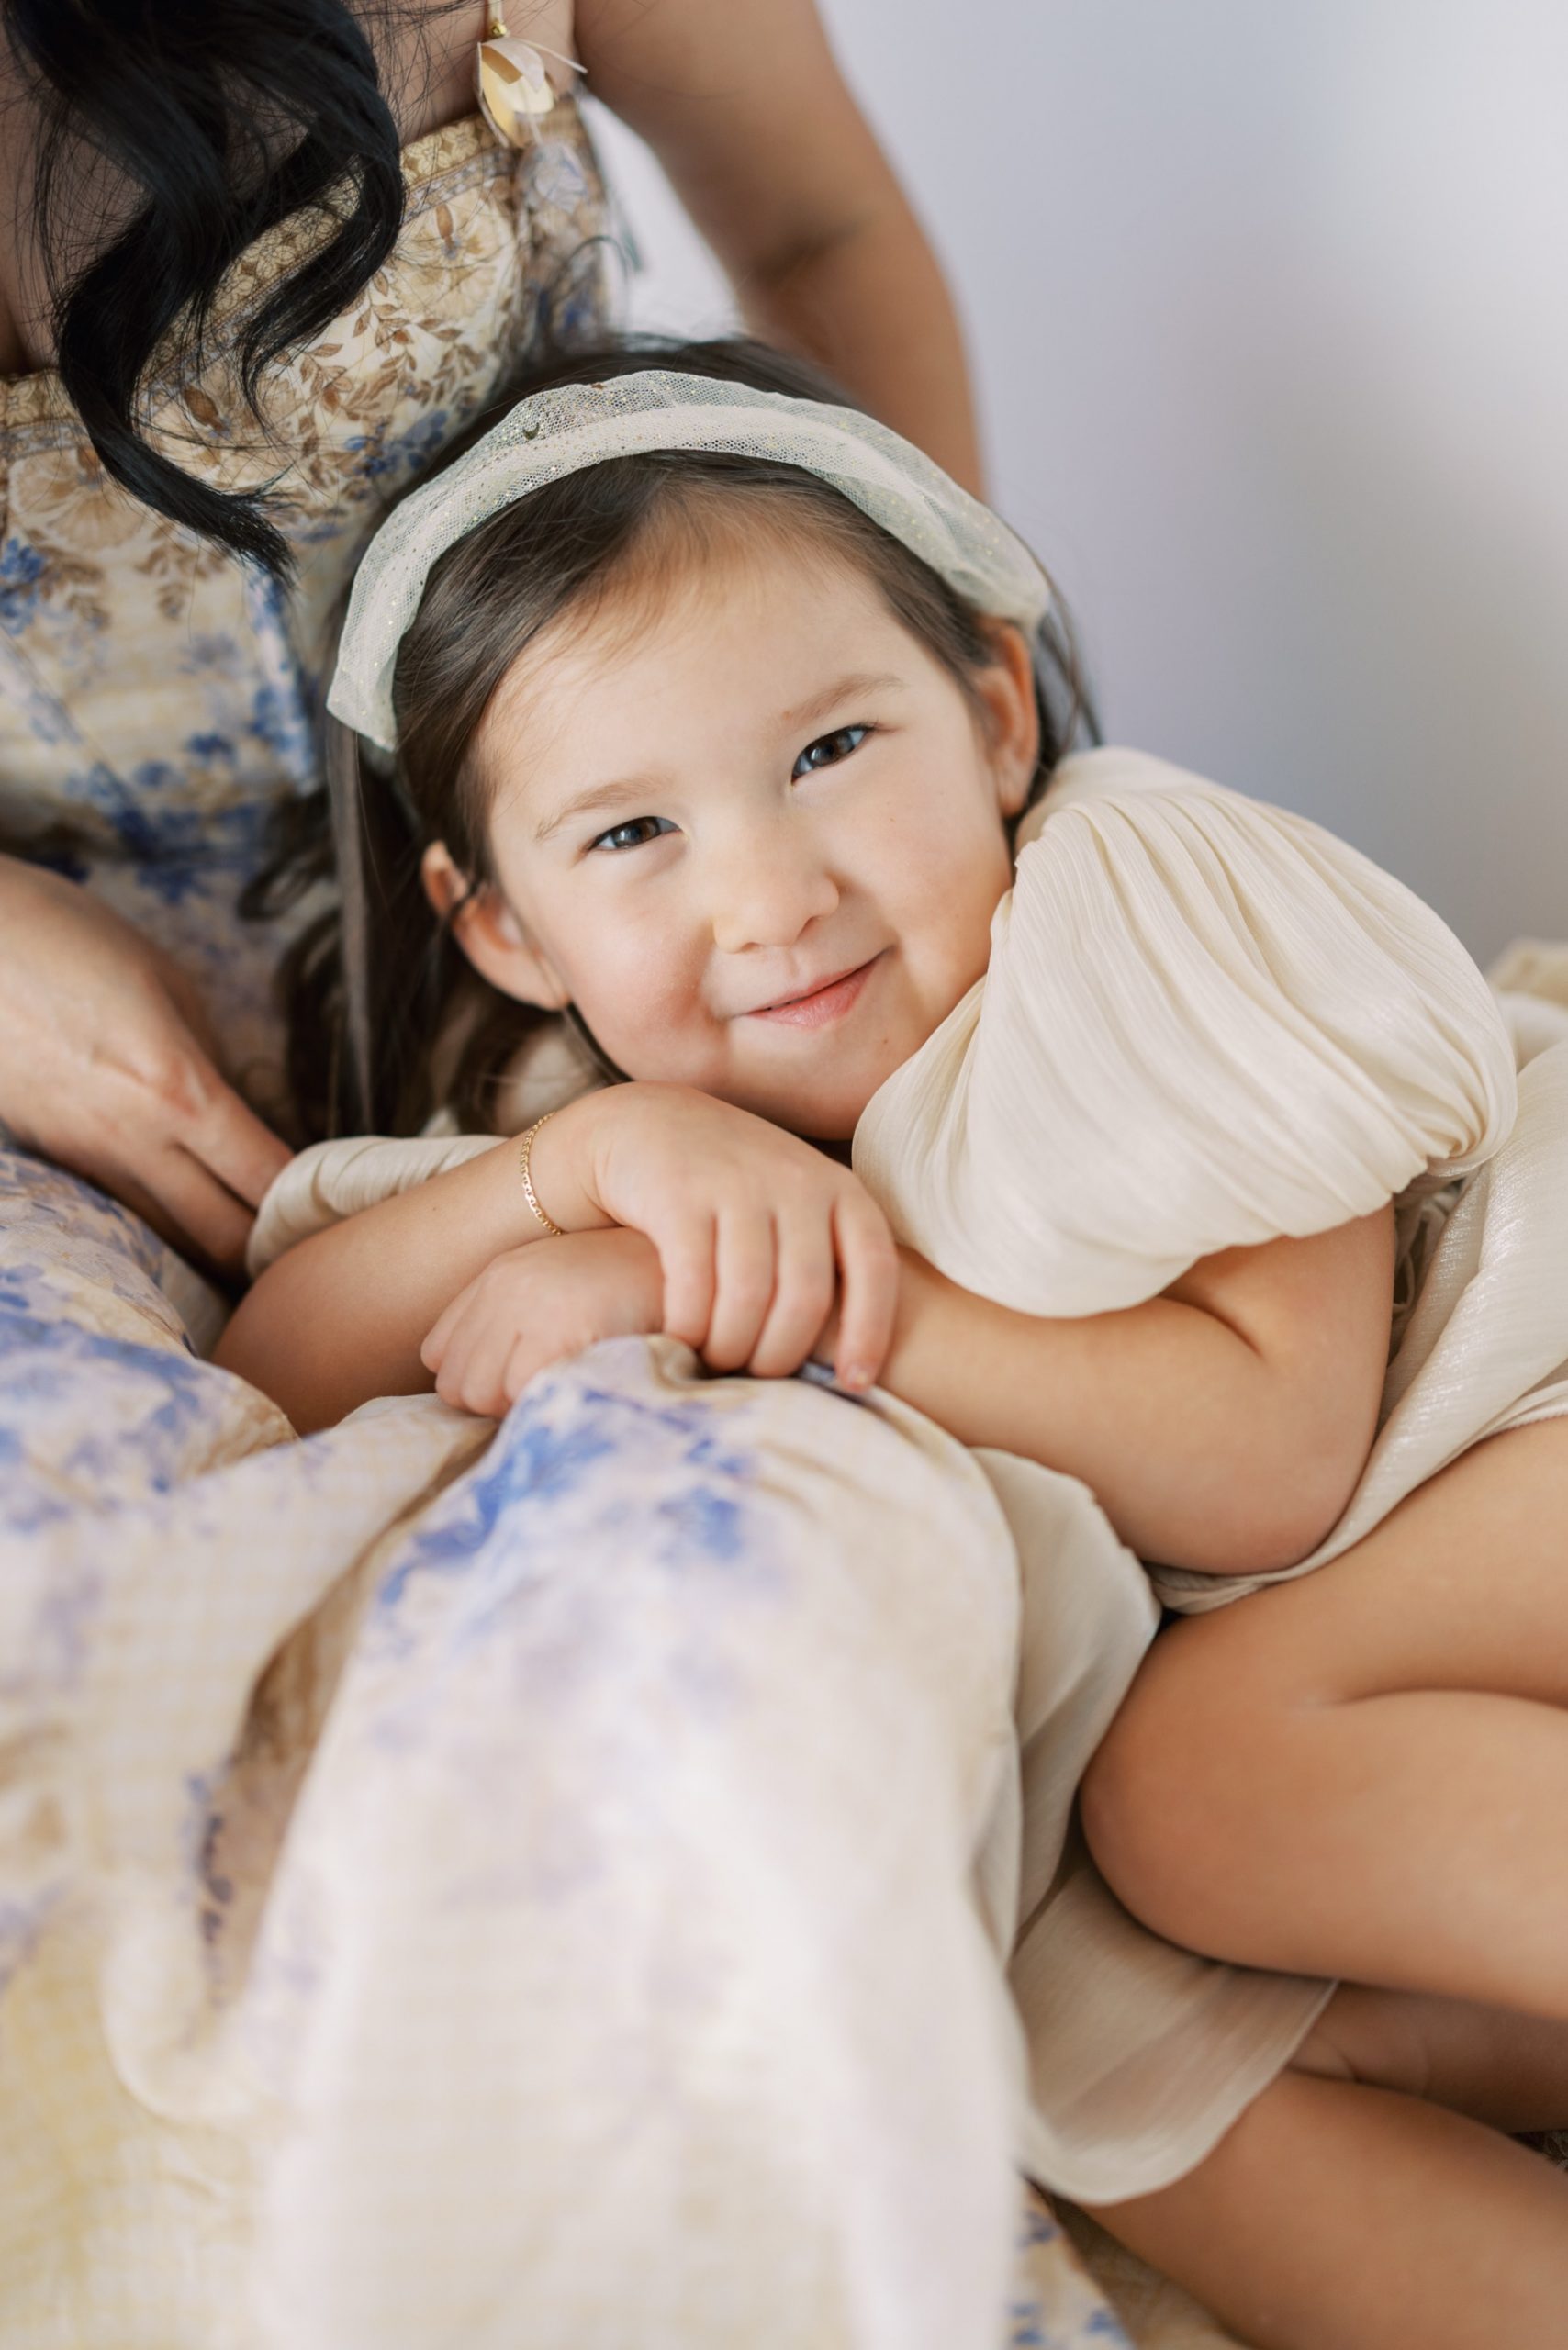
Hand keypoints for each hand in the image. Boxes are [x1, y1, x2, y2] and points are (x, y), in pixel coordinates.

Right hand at [0, 856, 290, 1274]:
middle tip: (308, 1251)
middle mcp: (133, 1140)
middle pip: (220, 1241)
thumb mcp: (162, 979)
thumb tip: (234, 1104)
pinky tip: (185, 1209)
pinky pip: (120, 1206)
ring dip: (213, 1247)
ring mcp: (84, 1156)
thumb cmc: (61, 936)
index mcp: (179, 1091)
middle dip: (269, 1257)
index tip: (342, 1208)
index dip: (312, 1207)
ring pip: (165, 1238)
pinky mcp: (50, 1155)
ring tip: (255, 1245)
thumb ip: (207, 1053)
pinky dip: (160, 1220)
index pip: (267, 1183)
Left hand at [420, 1226, 665, 1418]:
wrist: (709, 1275)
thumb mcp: (567, 1298)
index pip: (438, 1354)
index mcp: (502, 1274)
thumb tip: (464, 1392)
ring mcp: (531, 1303)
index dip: (480, 1381)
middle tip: (555, 1386)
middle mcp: (507, 1283)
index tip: (527, 1378)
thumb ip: (513, 1329)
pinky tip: (587, 1381)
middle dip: (498, 1401)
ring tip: (573, 1382)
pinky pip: (519, 1395)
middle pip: (455, 1384)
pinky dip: (549, 1403)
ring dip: (524, 1405)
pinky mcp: (559, 1328)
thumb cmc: (642, 1302)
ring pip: (481, 1395)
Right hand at [536, 1083, 898, 1389]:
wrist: (649, 1124)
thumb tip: (857, 1360)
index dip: (870, 1332)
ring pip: (749, 1296)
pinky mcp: (680, 1196)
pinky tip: (682, 1338)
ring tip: (718, 1361)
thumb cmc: (735, 1189)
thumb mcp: (798, 1204)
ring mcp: (737, 1185)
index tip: (854, 1384)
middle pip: (807, 1295)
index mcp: (840, 1189)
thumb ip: (829, 1259)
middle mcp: (796, 1182)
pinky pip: (694, 1284)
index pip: (875, 1268)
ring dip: (732, 1346)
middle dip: (782, 1353)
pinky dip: (689, 1326)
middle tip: (759, 1377)